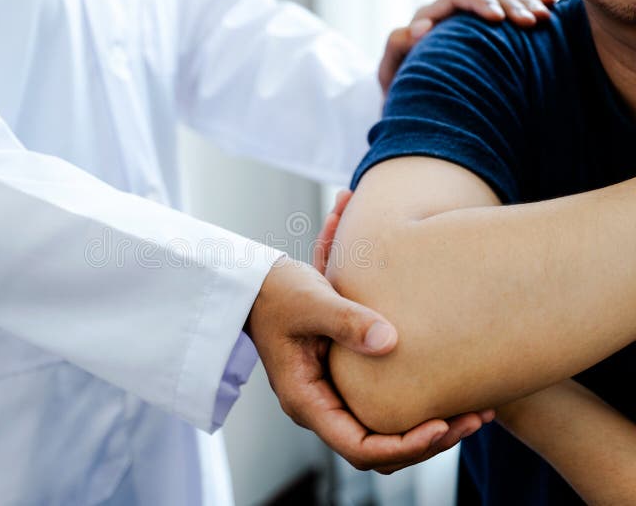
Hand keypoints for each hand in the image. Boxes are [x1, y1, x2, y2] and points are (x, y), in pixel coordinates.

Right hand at [247, 257, 492, 472]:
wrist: (259, 285)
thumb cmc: (278, 292)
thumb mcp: (310, 301)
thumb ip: (347, 320)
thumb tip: (390, 341)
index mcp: (307, 400)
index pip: (357, 448)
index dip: (402, 446)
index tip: (440, 425)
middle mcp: (321, 408)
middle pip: (379, 451)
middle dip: (428, 442)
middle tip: (474, 419)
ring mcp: (334, 398)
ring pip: (385, 436)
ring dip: (430, 430)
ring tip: (476, 412)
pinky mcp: (346, 383)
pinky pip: (384, 410)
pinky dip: (416, 408)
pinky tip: (449, 391)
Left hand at [379, 0, 555, 93]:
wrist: (413, 115)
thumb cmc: (399, 95)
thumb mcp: (391, 73)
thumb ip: (397, 46)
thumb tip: (421, 27)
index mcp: (429, 19)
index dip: (480, 3)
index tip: (498, 19)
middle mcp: (451, 17)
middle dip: (510, 4)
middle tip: (530, 23)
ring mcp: (470, 27)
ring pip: (503, 1)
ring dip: (525, 6)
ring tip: (544, 19)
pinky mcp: (486, 39)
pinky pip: (511, 15)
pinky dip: (531, 8)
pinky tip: (550, 7)